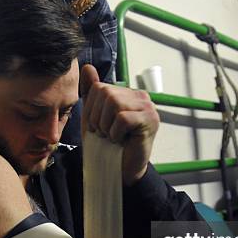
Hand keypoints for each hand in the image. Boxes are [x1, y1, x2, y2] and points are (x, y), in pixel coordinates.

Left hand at [79, 64, 159, 185]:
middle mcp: (141, 96)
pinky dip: (115, 132)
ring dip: (106, 125)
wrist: (121, 170)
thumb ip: (91, 92)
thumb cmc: (108, 145)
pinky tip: (120, 140)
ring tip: (112, 137)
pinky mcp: (150, 120)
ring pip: (114, 103)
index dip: (92, 109)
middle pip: (106, 93)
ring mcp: (148, 107)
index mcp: (128, 93)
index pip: (100, 88)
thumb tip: (87, 67)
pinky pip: (122, 118)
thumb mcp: (93, 116)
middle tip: (104, 133)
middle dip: (98, 118)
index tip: (98, 126)